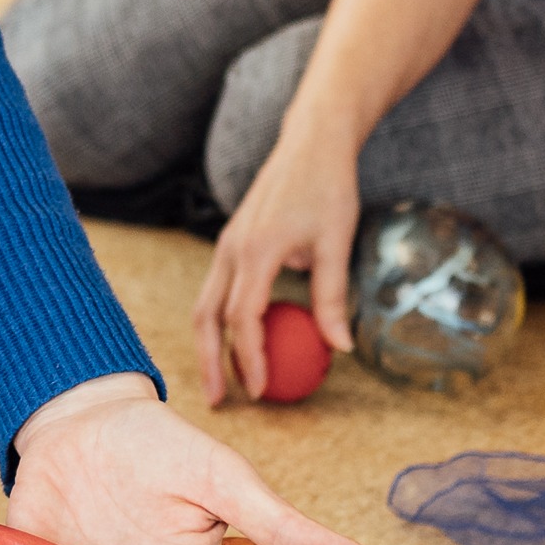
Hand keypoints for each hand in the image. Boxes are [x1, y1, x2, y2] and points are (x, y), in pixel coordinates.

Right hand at [193, 118, 362, 404]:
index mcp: (255, 251)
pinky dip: (219, 322)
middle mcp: (231, 250)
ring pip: (205, 304)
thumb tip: (339, 348)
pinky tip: (236, 343)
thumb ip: (332, 296)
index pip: (243, 317)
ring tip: (218, 381)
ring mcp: (227, 246)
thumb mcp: (337, 243)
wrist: (309, 143)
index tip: (260, 391)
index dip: (249, 357)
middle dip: (209, 361)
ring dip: (209, 345)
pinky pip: (216, 290)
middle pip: (207, 316)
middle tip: (217, 402)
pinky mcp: (232, 243)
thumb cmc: (328, 189)